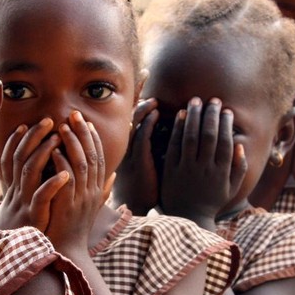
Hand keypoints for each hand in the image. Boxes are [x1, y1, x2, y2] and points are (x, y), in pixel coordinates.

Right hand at [0, 118, 69, 231]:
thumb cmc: (23, 230)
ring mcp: (24, 202)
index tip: (26, 124)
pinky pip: (42, 197)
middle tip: (48, 120)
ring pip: (29, 172)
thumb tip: (38, 172)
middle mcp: (16, 191)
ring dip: (44, 153)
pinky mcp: (34, 216)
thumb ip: (29, 189)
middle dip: (33, 137)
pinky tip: (65, 174)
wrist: (15, 257)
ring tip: (57, 138)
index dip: (17, 141)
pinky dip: (52, 184)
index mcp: (15, 188)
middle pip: (20, 157)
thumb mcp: (22, 207)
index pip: (12, 158)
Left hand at [43, 111, 111, 251]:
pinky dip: (61, 163)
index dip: (94, 139)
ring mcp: (81, 199)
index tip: (87, 123)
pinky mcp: (68, 206)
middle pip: (92, 156)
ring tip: (63, 126)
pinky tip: (54, 150)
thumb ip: (102, 190)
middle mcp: (92, 193)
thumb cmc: (73, 230)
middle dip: (84, 134)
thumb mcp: (91, 208)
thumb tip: (115, 176)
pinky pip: (67, 180)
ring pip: (81, 165)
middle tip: (75, 115)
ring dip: (72, 144)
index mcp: (97, 191)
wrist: (66, 253)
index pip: (99, 159)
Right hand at [112, 98, 159, 214]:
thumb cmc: (143, 190)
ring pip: (135, 124)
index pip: (132, 120)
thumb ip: (149, 150)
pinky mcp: (138, 160)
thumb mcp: (144, 167)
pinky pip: (141, 136)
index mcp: (128, 147)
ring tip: (155, 99)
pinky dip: (148, 123)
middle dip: (139, 101)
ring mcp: (131, 153)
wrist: (135, 208)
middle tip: (149, 85)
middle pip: (131, 117)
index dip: (138, 105)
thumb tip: (167, 136)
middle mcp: (127, 147)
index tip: (146, 90)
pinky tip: (156, 113)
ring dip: (145, 109)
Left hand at [160, 97, 246, 224]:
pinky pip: (175, 145)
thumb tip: (239, 146)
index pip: (226, 142)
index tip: (227, 110)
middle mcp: (205, 169)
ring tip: (196, 101)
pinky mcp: (171, 169)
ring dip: (194, 116)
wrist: (187, 217)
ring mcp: (187, 169)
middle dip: (212, 115)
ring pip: (191, 137)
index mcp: (221, 172)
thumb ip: (239, 168)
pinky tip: (181, 114)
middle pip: (209, 136)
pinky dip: (178, 128)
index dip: (226, 124)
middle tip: (213, 100)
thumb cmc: (212, 201)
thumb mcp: (231, 188)